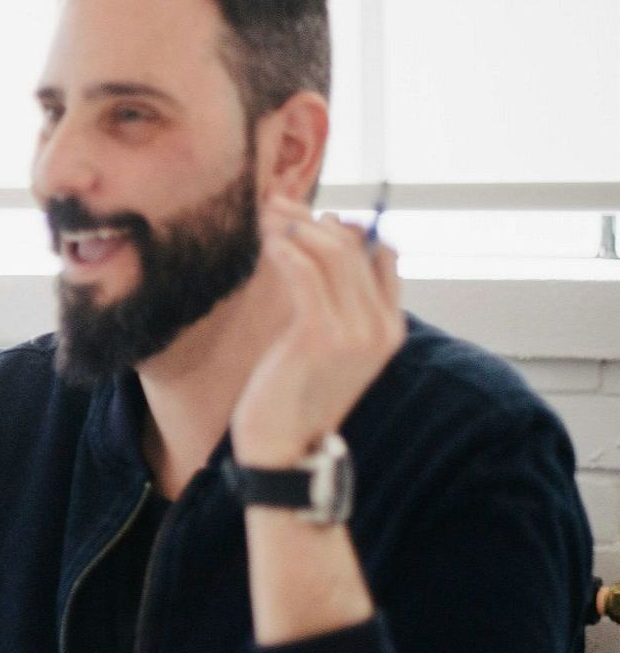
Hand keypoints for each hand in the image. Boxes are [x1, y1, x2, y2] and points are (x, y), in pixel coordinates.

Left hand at [231, 195, 404, 466]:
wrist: (282, 449)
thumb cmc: (293, 397)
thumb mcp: (323, 348)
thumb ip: (332, 306)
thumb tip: (323, 252)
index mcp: (389, 329)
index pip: (381, 256)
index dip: (347, 228)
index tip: (309, 217)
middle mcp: (379, 327)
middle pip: (354, 248)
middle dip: (311, 218)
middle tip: (275, 203)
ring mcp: (354, 331)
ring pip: (331, 252)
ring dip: (294, 225)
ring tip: (264, 214)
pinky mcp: (319, 334)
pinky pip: (306, 272)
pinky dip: (285, 247)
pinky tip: (266, 240)